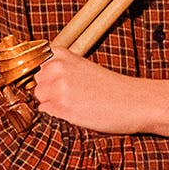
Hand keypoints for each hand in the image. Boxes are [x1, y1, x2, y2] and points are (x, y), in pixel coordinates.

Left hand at [31, 49, 168, 137]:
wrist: (135, 101)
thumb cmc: (111, 87)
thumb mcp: (83, 67)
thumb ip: (60, 68)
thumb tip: (33, 80)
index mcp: (62, 54)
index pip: (33, 63)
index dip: (41, 74)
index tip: (47, 80)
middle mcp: (57, 68)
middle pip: (35, 82)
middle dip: (48, 90)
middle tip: (71, 95)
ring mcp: (59, 88)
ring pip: (39, 98)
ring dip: (52, 103)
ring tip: (75, 103)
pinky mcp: (63, 108)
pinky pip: (45, 112)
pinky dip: (56, 114)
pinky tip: (75, 112)